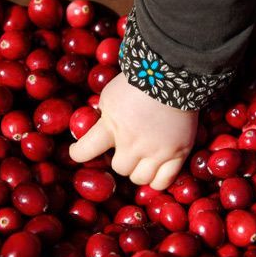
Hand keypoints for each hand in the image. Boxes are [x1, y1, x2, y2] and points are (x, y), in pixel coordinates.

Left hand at [69, 73, 197, 189]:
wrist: (175, 75)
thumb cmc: (139, 81)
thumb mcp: (111, 94)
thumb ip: (103, 114)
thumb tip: (96, 127)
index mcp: (111, 127)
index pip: (84, 151)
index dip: (78, 153)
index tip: (78, 151)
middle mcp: (132, 144)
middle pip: (119, 168)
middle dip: (121, 159)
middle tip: (125, 149)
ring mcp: (156, 151)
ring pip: (140, 178)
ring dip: (138, 170)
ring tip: (142, 158)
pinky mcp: (177, 153)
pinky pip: (163, 181)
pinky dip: (157, 180)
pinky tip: (156, 170)